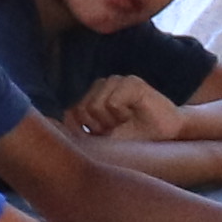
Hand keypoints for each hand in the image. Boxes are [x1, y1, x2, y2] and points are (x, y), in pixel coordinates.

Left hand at [67, 74, 183, 143]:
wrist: (168, 136)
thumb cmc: (136, 139)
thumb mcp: (102, 139)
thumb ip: (81, 131)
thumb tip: (54, 127)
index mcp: (92, 97)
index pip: (72, 111)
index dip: (84, 128)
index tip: (105, 134)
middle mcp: (101, 87)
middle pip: (81, 109)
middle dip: (99, 127)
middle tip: (118, 128)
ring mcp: (116, 81)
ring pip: (95, 106)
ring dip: (111, 121)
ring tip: (126, 121)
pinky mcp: (131, 82)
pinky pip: (112, 103)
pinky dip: (122, 115)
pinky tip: (134, 114)